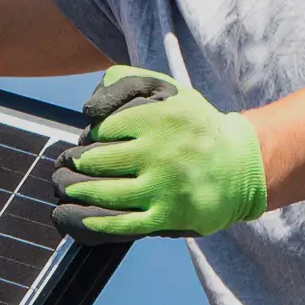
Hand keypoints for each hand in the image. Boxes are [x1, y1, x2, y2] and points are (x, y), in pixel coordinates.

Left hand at [51, 67, 266, 241]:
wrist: (241, 166)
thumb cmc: (194, 126)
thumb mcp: (167, 90)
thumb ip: (127, 82)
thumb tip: (89, 107)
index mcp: (161, 118)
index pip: (102, 128)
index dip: (89, 136)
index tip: (89, 141)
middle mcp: (163, 152)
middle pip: (96, 160)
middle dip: (74, 164)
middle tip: (66, 165)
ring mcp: (165, 187)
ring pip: (103, 192)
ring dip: (75, 190)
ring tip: (64, 186)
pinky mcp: (168, 216)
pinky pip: (121, 223)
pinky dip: (92, 220)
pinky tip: (75, 215)